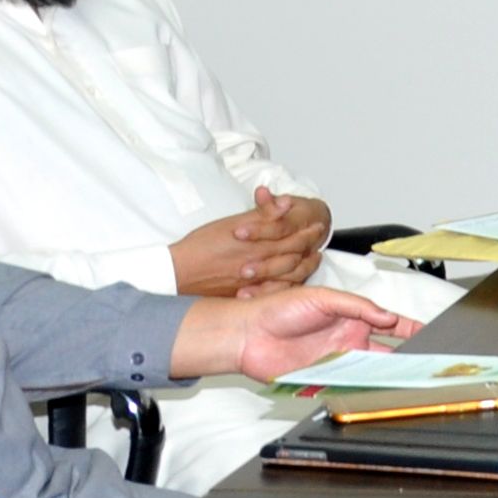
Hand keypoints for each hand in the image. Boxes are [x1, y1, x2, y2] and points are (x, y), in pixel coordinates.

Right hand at [168, 189, 324, 298]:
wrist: (179, 271)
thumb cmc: (201, 245)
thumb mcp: (231, 222)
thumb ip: (261, 214)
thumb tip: (284, 202)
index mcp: (256, 243)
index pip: (291, 236)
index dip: (306, 231)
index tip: (317, 225)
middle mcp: (259, 263)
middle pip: (294, 255)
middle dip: (309, 246)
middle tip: (319, 240)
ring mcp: (255, 282)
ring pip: (289, 275)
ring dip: (305, 266)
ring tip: (314, 259)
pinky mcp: (248, 295)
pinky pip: (276, 292)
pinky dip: (289, 286)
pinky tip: (296, 281)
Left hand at [193, 286, 418, 381]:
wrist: (246, 333)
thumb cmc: (278, 308)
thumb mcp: (323, 297)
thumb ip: (358, 306)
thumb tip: (387, 316)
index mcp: (352, 318)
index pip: (390, 325)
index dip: (412, 329)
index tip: (431, 333)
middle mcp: (348, 341)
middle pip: (386, 352)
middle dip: (407, 358)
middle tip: (425, 364)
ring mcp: (336, 361)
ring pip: (370, 371)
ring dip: (385, 375)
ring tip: (404, 379)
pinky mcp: (323, 379)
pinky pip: (347, 386)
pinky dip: (360, 389)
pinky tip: (372, 390)